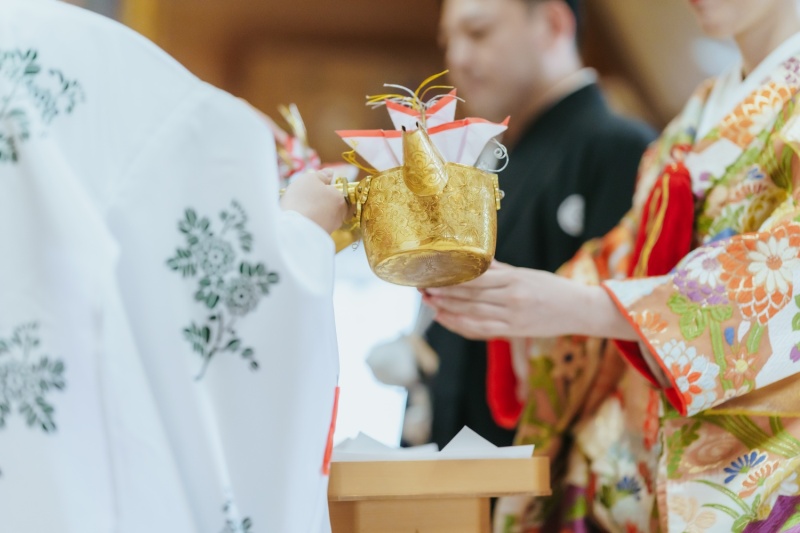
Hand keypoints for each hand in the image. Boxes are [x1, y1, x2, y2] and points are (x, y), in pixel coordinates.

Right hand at [280, 170, 351, 233]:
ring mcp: (330, 229)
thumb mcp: (310, 179)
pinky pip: (314, 227)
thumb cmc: (303, 200)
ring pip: (322, 217)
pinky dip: (307, 224)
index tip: (309, 190)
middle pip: (329, 205)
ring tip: (297, 211)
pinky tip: (297, 222)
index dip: (322, 189)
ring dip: (312, 213)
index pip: (335, 191)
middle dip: (318, 202)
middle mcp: (339, 216)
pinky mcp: (320, 239)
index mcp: (340, 199)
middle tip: (302, 200)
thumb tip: (330, 173)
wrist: (294, 231)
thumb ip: (321, 175)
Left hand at [421, 261, 636, 340]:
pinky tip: (446, 319)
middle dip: (444, 293)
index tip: (434, 274)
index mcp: (515, 280)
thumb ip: (499, 270)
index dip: (452, 278)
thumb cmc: (553, 289)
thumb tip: (474, 259)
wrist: (580, 311)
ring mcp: (512, 317)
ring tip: (430, 303)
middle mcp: (512, 299)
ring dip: (448, 309)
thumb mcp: (526, 274)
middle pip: (470, 296)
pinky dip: (461, 325)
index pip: (476, 279)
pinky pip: (482, 329)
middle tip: (423, 288)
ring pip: (472, 313)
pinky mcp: (514, 330)